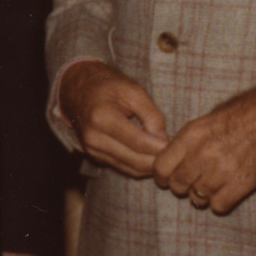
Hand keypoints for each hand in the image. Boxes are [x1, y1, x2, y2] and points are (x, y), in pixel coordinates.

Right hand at [60, 60, 169, 177]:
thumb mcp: (133, 90)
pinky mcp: (95, 157)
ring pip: (132, 169)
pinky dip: (141, 165)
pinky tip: (151, 155)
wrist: (78, 90)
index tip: (177, 144)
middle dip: (159, 159)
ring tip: (165, 153)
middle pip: (136, 160)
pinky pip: (124, 168)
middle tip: (176, 151)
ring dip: (151, 165)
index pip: (138, 142)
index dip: (161, 147)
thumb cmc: (108, 86)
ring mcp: (92, 150)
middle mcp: (94, 138)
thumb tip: (164, 139)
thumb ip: (151, 114)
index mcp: (102, 118)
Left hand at [152, 84, 255, 214]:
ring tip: (212, 186)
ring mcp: (222, 170)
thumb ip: (189, 139)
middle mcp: (203, 153)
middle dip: (182, 186)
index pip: (161, 167)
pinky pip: (219, 205)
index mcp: (191, 135)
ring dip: (202, 195)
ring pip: (197, 198)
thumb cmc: (244, 112)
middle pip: (177, 185)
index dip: (162, 176)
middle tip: (192, 182)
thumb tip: (173, 157)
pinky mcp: (243, 183)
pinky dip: (220, 202)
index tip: (168, 178)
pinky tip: (226, 192)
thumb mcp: (208, 118)